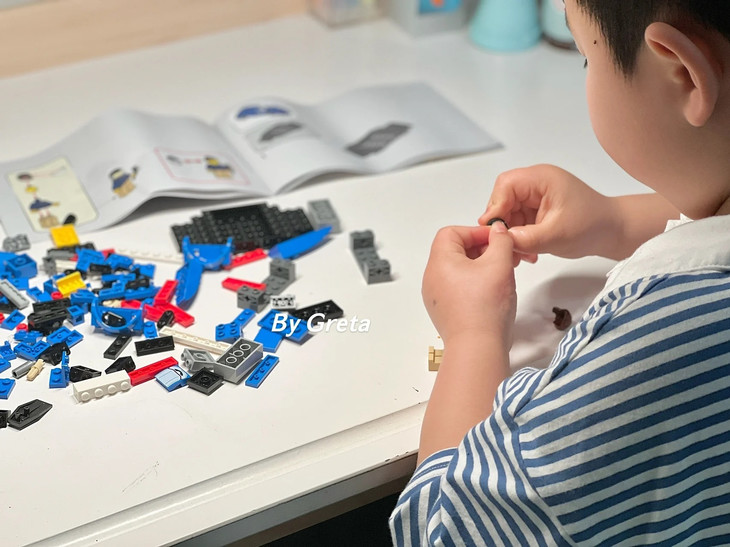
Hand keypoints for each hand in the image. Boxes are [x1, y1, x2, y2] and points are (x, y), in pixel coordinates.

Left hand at [422, 222, 515, 348]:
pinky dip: (474, 284)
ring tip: (501, 274)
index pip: (452, 233)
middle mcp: (432, 278)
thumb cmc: (486, 305)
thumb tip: (497, 230)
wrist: (477, 347)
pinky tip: (492, 292)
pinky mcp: (444, 311)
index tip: (497, 240)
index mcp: (439, 261)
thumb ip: (500, 241)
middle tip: (504, 256)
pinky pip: (457, 288)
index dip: (476, 232)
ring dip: (480, 267)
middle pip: (454, 251)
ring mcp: (436, 296)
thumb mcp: (499, 264)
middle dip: (481, 249)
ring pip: (458, 270)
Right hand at [478, 164, 616, 259]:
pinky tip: (527, 252)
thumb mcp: (556, 235)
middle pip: (503, 199)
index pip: (506, 185)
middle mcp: (536, 183)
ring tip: (521, 255)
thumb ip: (526, 237)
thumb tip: (500, 239)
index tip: (495, 231)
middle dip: (502, 224)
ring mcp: (536, 196)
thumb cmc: (591, 227)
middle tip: (507, 246)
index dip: (496, 207)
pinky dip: (518, 237)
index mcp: (541, 178)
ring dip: (510, 234)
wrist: (613, 232)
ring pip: (508, 213)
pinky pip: (517, 221)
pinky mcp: (537, 210)